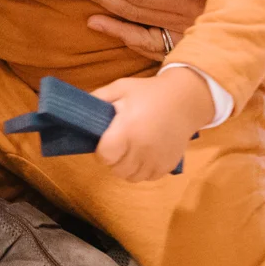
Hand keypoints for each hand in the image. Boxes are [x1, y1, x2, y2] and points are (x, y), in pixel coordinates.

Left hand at [67, 0, 205, 57]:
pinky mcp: (184, 54)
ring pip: (136, 32)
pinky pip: (149, 48)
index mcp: (186, 1)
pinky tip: (103, 26)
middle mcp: (181, 24)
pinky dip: (126, 37)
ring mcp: (182, 43)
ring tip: (82, 1)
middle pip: (131, 9)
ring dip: (108, 18)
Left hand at [93, 68, 214, 182]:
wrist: (185, 100)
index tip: (105, 141)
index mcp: (128, 129)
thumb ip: (99, 98)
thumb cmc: (149, 93)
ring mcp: (156, 160)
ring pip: (131, 177)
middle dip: (113, 159)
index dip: (101, 151)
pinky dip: (142, 170)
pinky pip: (147, 177)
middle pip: (116, 169)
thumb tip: (79, 111)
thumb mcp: (122, 87)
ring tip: (130, 150)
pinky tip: (144, 154)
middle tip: (118, 144)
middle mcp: (142, 148)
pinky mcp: (167, 166)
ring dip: (126, 167)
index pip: (104, 156)